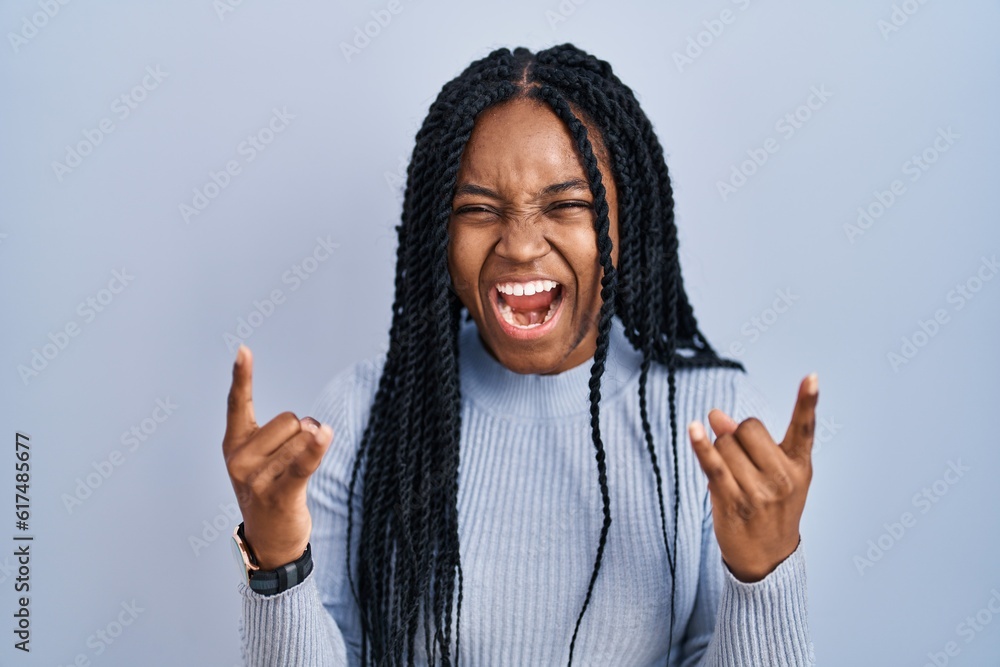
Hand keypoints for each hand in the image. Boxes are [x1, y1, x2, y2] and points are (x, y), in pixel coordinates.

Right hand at [223, 345, 333, 569]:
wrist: (270, 542)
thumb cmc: (271, 491)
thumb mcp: (263, 459)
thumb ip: (280, 434)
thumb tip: (314, 426)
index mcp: (234, 444)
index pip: (239, 403)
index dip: (243, 376)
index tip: (243, 350)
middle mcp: (240, 459)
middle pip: (290, 420)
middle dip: (301, 434)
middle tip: (291, 462)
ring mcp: (256, 479)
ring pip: (303, 438)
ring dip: (311, 451)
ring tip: (296, 477)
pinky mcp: (279, 495)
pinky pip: (304, 463)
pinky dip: (316, 449)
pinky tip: (325, 434)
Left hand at [688, 373, 817, 582]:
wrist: (767, 558)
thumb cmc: (770, 508)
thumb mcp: (773, 475)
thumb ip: (751, 443)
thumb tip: (715, 415)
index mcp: (799, 466)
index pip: (804, 428)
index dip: (807, 402)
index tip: (812, 377)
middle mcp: (782, 477)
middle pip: (747, 428)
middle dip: (737, 436)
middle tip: (742, 464)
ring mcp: (758, 491)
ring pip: (725, 443)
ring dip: (719, 452)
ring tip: (732, 477)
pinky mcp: (732, 501)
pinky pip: (713, 465)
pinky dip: (701, 446)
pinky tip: (693, 429)